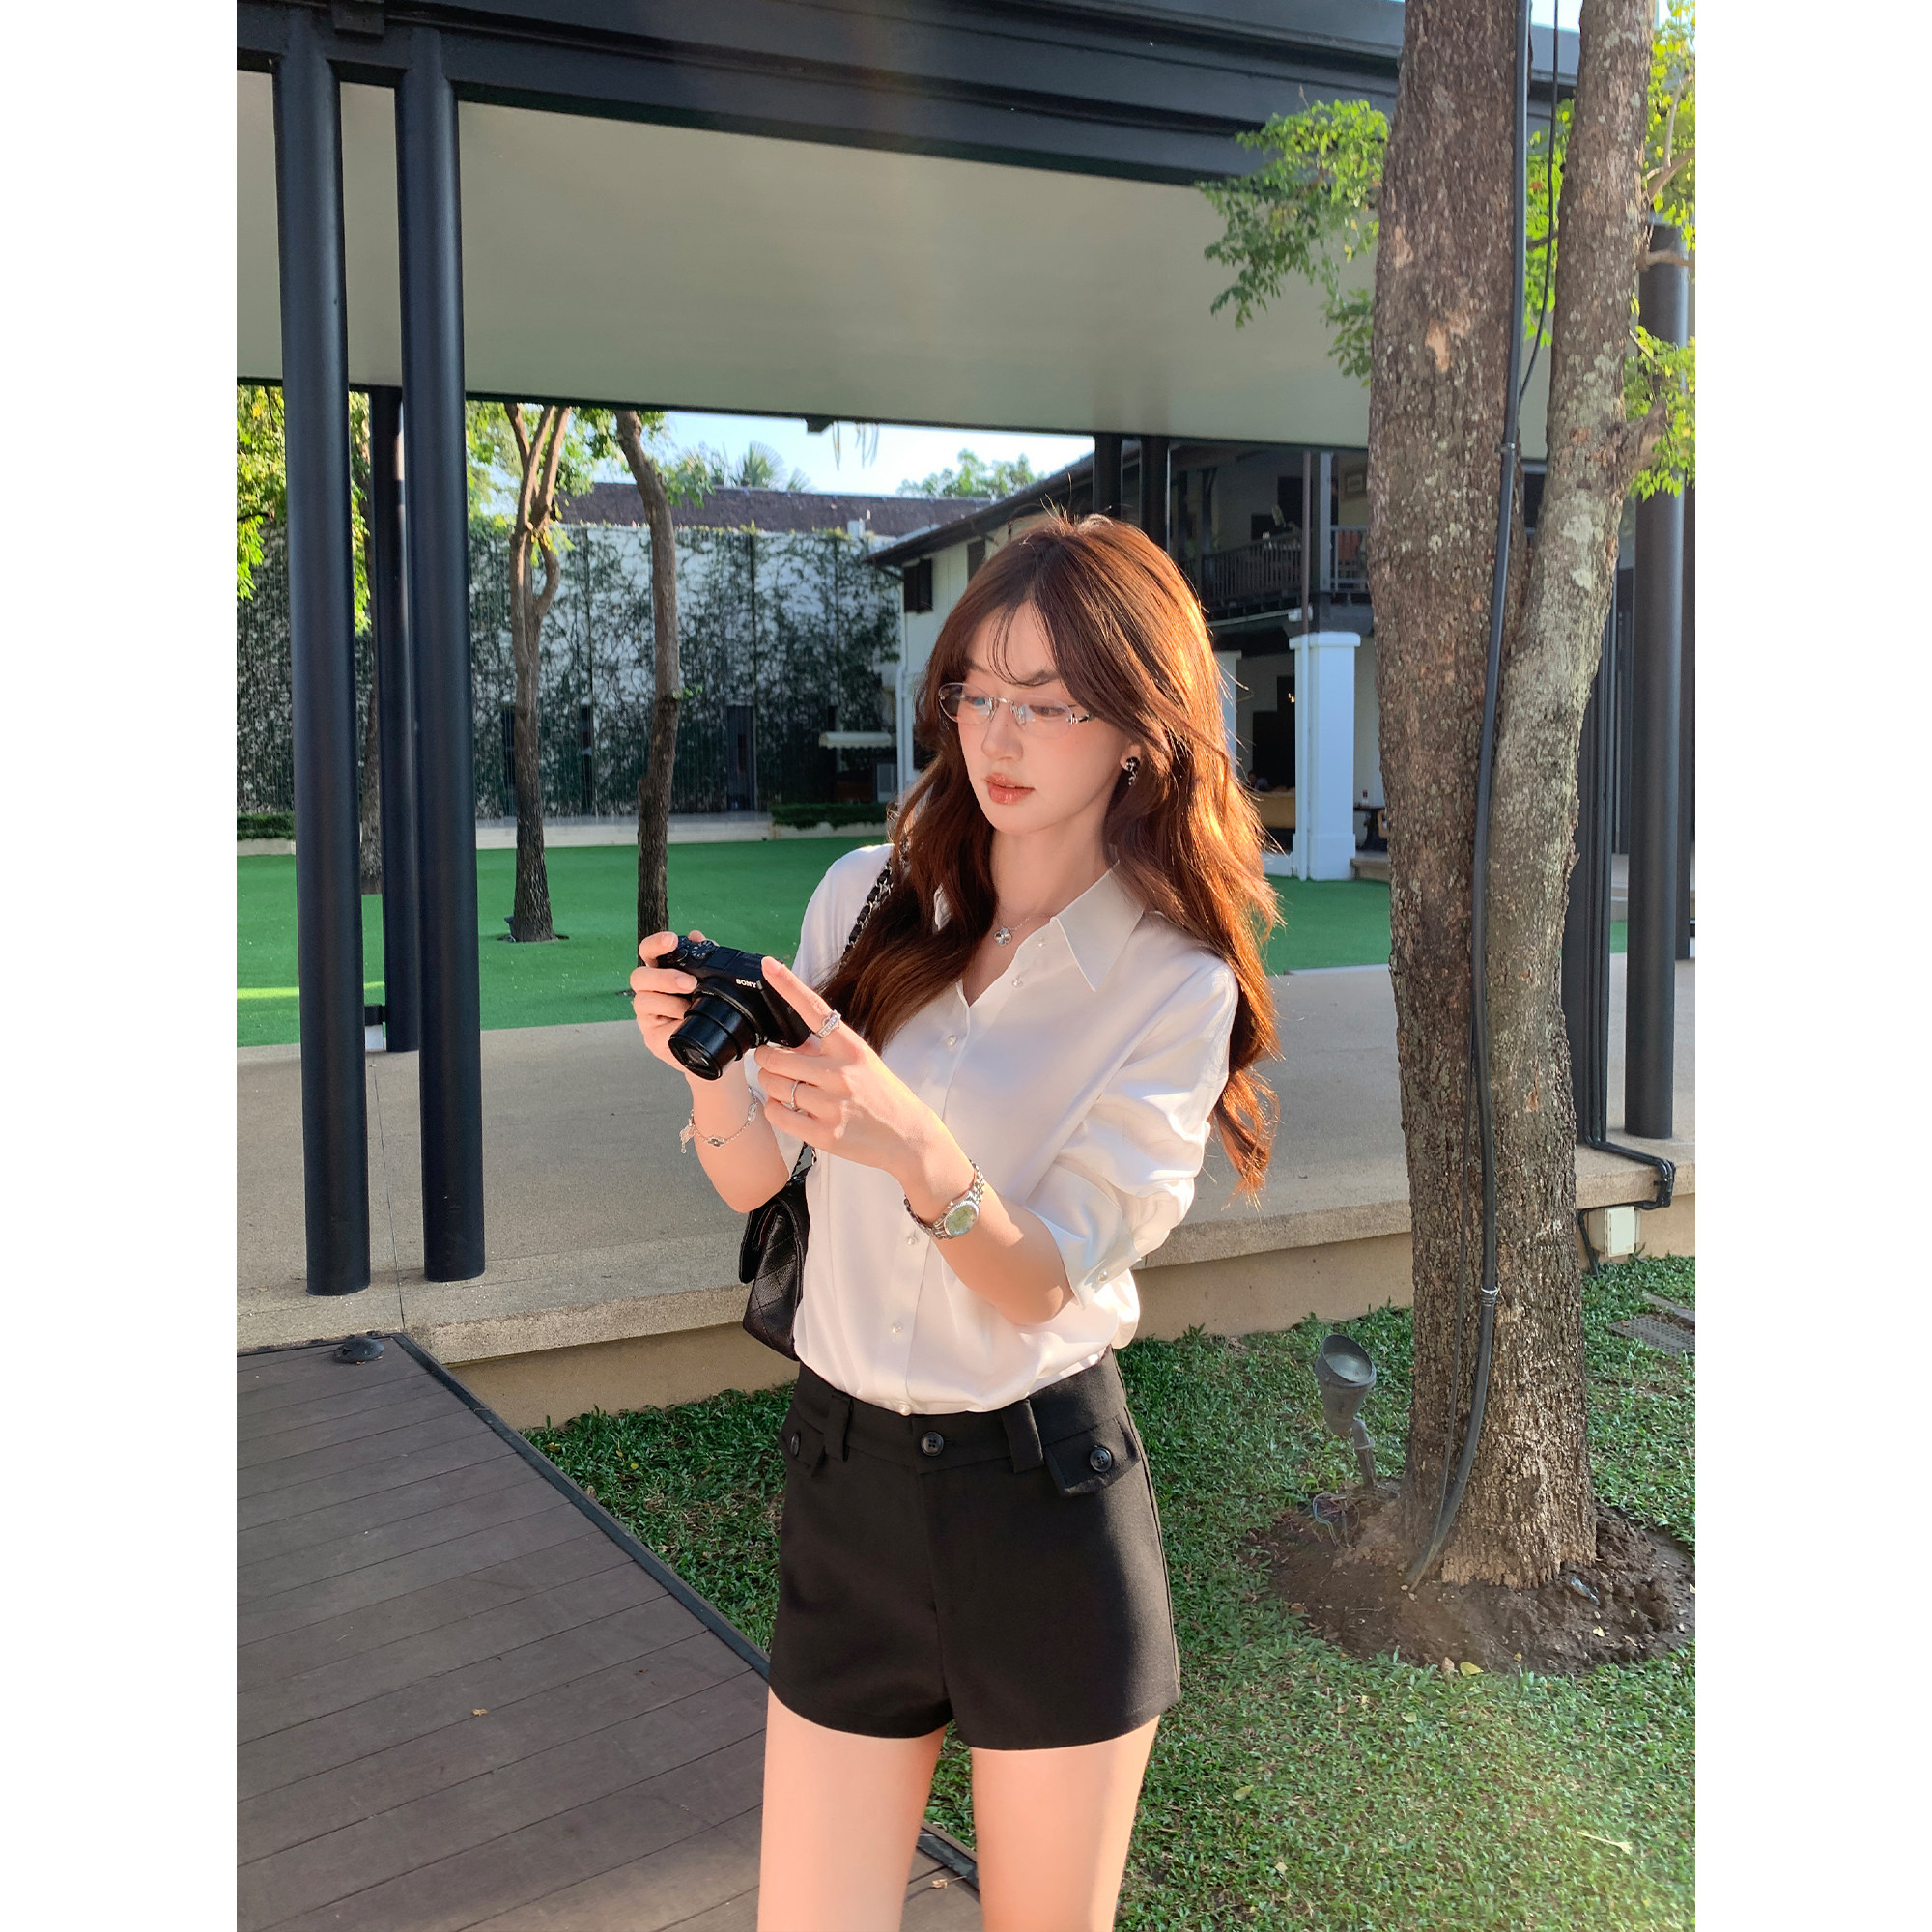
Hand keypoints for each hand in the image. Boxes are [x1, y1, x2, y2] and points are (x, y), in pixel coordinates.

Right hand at [629, 930, 706, 1073]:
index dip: (656, 944)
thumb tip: (696, 936)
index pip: (649, 953)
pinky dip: (673, 1027)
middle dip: (664, 977)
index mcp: (661, 974)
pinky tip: (686, 1025)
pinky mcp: (652, 1038)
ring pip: (643, 1001)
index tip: (672, 940)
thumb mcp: (710, 983)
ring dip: (670, 1003)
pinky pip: (656, 1031)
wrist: (716, 1045)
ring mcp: (647, 1016)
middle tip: (690, 983)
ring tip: (691, 1008)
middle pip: (639, 976)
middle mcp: (649, 992)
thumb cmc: (708, 1010)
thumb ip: (703, 959)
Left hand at [751, 957, 971, 1208]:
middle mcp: (840, 1073)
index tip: (769, 965)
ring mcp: (831, 1105)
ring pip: (772, 1085)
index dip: (788, 985)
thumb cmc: (882, 1095)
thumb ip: (826, 1050)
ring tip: (787, 1089)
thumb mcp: (862, 1062)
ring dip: (771, 1085)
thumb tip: (788, 1043)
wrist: (908, 1137)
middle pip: (775, 1057)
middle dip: (766, 1059)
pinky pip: (776, 1114)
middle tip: (773, 1063)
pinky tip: (790, 1109)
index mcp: (851, 1048)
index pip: (814, 1010)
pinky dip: (775, 1109)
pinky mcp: (823, 1133)